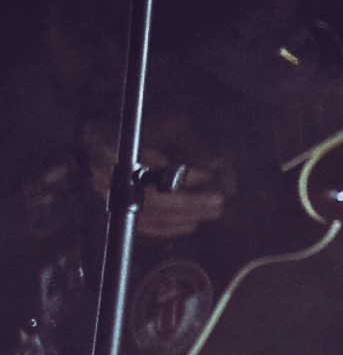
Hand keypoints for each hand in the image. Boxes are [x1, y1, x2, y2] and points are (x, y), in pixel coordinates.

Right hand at [83, 126, 224, 240]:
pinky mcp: (118, 208)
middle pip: (153, 200)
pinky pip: (142, 226)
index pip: (156, 172)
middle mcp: (111, 178)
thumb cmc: (147, 128)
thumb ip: (194, 146)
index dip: (186, 178)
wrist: (111, 137)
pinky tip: (191, 225)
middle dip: (189, 204)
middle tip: (218, 202)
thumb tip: (217, 170)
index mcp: (122, 153)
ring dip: (183, 217)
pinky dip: (168, 228)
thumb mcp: (173, 126)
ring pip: (149, 216)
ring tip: (211, 212)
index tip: (209, 177)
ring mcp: (111, 196)